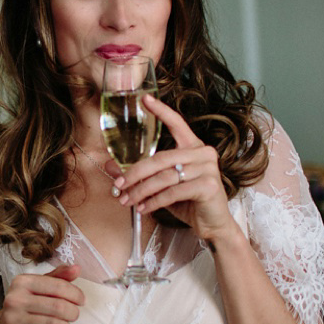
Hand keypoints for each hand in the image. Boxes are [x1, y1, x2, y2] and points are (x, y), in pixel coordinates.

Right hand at [0, 265, 83, 323]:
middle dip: (73, 312)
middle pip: (58, 307)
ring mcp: (11, 319)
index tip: (81, 301)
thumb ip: (58, 277)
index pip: (58, 286)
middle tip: (74, 315)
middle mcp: (15, 298)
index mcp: (22, 282)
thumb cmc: (26, 305)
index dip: (75, 294)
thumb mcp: (39, 288)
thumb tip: (77, 268)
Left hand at [112, 94, 236, 242]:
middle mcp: (203, 153)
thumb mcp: (161, 186)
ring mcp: (208, 168)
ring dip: (141, 191)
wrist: (212, 224)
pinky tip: (143, 208)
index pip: (177, 124)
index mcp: (193, 147)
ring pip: (164, 177)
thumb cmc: (188, 202)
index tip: (144, 99)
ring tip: (127, 200)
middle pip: (160, 159)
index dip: (161, 111)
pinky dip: (154, 201)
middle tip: (119, 185)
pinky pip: (173, 192)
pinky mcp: (209, 186)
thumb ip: (141, 175)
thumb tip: (111, 167)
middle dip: (135, 173)